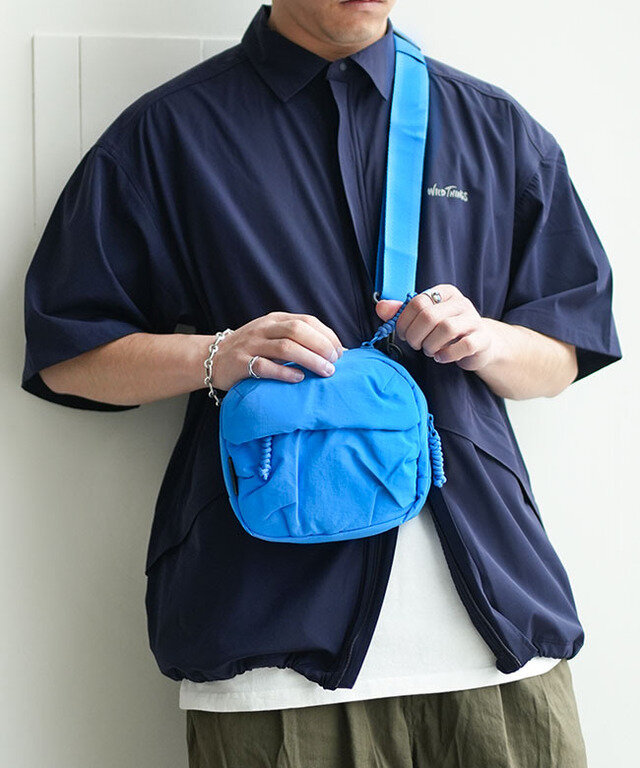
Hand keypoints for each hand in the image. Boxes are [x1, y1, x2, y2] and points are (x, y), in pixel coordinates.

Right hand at [209, 312, 344, 389]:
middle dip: (321, 346)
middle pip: (297, 331)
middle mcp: (264, 328)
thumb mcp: (273, 336)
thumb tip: (336, 352)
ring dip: (309, 360)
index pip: (307, 321)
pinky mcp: (240, 363)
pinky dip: (285, 373)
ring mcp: (251, 345)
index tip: (339, 352)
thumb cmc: (252, 349)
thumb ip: (299, 340)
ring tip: (325, 372)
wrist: (212, 358)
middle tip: (334, 363)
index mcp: (275, 319)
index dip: (326, 335)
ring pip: (285, 348)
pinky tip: (299, 379)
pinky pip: (265, 367)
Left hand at [375, 284, 501, 370]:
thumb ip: (402, 312)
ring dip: (430, 345)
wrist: (479, 344)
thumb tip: (380, 307)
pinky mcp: (482, 338)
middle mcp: (461, 302)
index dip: (404, 321)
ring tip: (429, 350)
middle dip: (415, 335)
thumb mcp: (424, 319)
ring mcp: (474, 320)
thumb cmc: (446, 332)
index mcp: (444, 293)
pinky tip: (441, 357)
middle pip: (429, 316)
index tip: (403, 334)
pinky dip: (447, 355)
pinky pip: (464, 345)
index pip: (418, 302)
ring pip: (446, 329)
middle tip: (415, 345)